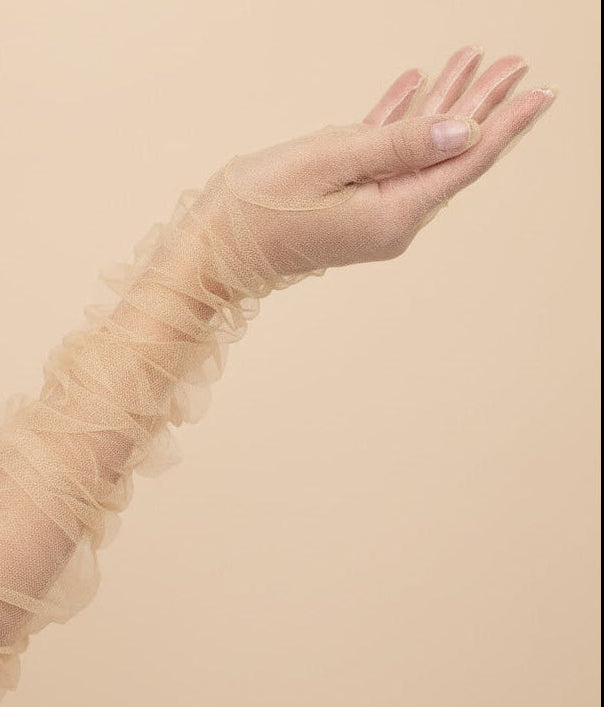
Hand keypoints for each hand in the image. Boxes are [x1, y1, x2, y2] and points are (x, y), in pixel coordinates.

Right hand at [202, 46, 555, 278]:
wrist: (212, 247)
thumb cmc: (257, 207)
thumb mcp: (329, 160)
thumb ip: (400, 143)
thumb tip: (465, 131)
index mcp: (393, 214)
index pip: (463, 162)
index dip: (504, 124)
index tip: (540, 92)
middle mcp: (391, 219)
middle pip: (448, 154)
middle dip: (482, 106)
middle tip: (515, 65)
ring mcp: (370, 212)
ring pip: (418, 150)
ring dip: (443, 106)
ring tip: (472, 63)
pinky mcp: (348, 202)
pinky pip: (385, 155)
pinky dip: (400, 121)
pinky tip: (415, 88)